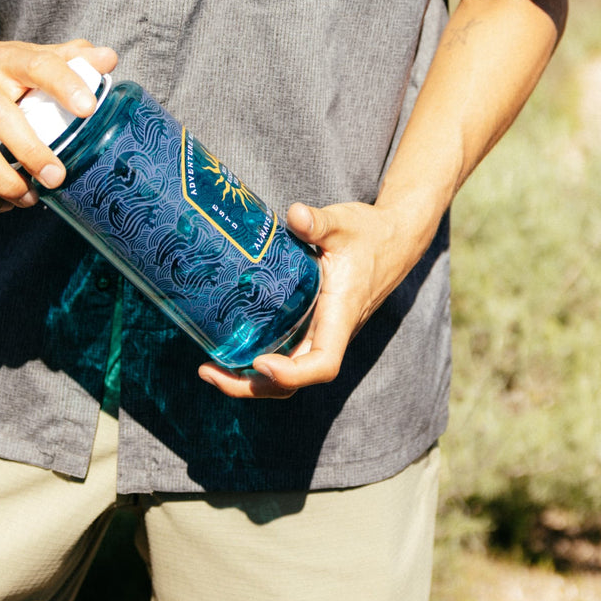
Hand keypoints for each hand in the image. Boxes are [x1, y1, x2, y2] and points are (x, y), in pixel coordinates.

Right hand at [0, 32, 117, 216]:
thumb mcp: (29, 55)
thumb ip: (69, 57)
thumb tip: (109, 58)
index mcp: (7, 61)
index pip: (37, 66)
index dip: (64, 85)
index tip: (88, 109)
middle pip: (1, 118)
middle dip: (30, 152)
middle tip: (57, 177)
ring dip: (4, 181)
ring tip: (31, 199)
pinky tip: (3, 204)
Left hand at [197, 199, 414, 398]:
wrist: (392, 241)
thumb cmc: (368, 234)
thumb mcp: (344, 223)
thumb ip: (319, 222)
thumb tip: (295, 214)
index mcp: (340, 314)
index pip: (323, 362)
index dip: (292, 374)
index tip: (260, 362)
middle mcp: (330, 332)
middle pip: (296, 380)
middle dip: (253, 386)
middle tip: (208, 372)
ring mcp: (320, 332)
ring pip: (288, 373)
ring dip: (251, 380)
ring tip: (209, 368)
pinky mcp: (312, 326)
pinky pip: (286, 355)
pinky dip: (257, 361)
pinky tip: (229, 347)